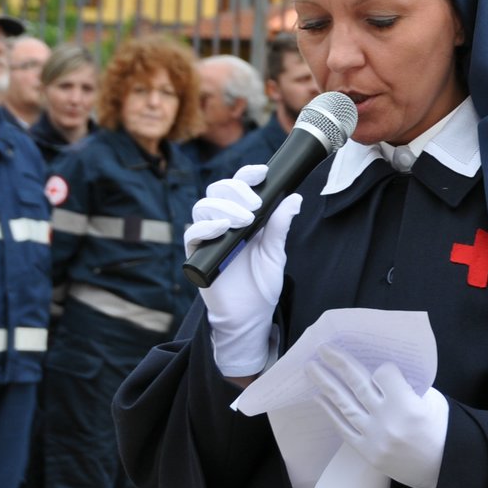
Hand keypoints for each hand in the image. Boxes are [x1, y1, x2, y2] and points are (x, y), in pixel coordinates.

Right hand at [183, 164, 301, 376]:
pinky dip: (206, 226)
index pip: (239, 186)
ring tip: (245, 222)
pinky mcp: (196, 253)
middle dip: (236, 190)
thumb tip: (295, 198)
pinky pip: (192, 232)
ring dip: (225, 208)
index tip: (262, 172)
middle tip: (255, 205)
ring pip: (204, 206)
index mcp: (244, 216)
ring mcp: (208, 236)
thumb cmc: (262, 284)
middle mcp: (223, 221)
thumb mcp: (275, 253)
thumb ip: (280, 226)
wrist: (250, 315)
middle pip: (218, 190)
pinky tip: (223, 228)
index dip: (247, 174)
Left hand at [307, 345, 448, 487]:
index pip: (384, 374)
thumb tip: (378, 372)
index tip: (384, 369)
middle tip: (323, 349)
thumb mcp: (432, 401)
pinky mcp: (367, 452)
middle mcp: (388, 420)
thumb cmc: (441, 430)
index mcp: (408, 405)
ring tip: (312, 368)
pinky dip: (330, 411)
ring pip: (345, 405)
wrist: (443, 469)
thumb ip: (408, 386)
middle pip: (358, 385)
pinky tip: (319, 397)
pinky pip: (343, 428)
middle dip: (339, 363)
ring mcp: (374, 438)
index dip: (384, 368)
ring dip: (326, 384)